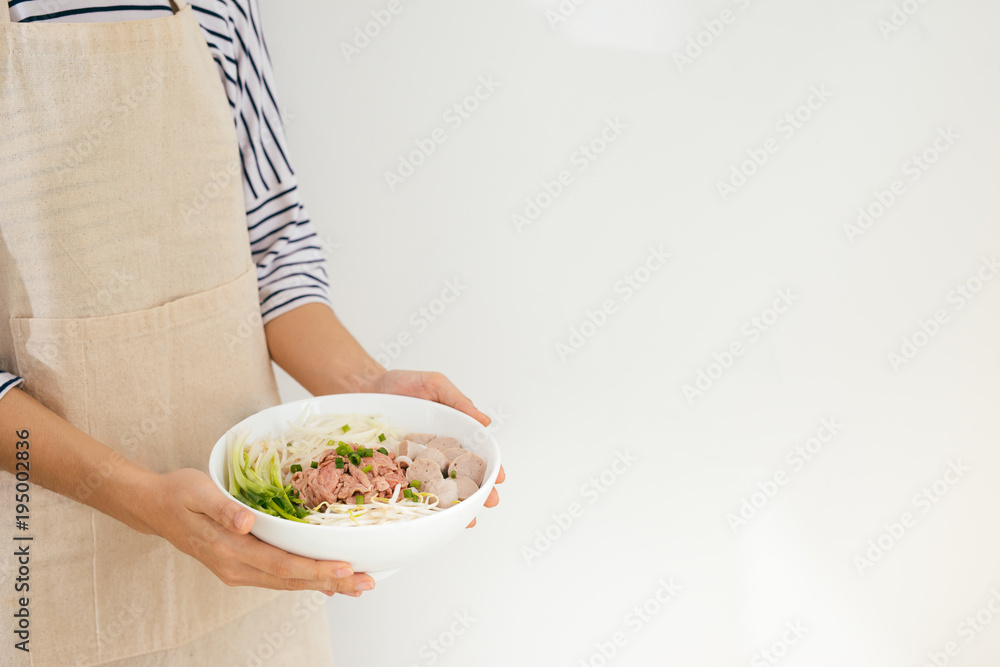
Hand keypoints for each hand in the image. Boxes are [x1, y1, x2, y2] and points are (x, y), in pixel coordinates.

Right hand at [144, 468, 374, 596]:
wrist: (154, 507)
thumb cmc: (178, 493)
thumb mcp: (198, 492)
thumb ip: (224, 508)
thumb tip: (246, 522)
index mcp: (229, 549)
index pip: (281, 565)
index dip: (315, 568)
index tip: (345, 567)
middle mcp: (235, 567)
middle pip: (291, 580)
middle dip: (331, 582)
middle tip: (367, 582)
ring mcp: (237, 571)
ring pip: (287, 583)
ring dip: (324, 584)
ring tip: (357, 585)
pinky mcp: (239, 567)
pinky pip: (279, 578)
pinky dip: (306, 580)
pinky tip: (328, 582)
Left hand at [357, 369, 505, 526]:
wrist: (364, 388)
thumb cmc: (401, 385)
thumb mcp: (435, 385)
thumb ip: (458, 402)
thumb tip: (485, 421)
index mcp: (450, 436)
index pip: (474, 455)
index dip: (489, 468)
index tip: (498, 478)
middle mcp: (436, 454)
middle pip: (461, 477)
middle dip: (478, 492)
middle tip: (490, 503)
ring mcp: (415, 466)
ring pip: (438, 489)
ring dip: (455, 506)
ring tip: (468, 519)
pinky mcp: (394, 472)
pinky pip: (408, 490)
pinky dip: (419, 505)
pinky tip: (431, 518)